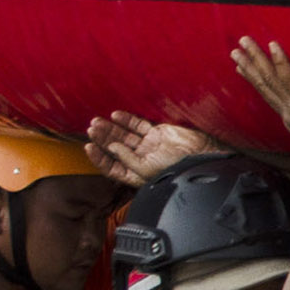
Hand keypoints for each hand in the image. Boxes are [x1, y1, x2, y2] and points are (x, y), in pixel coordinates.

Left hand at [87, 112, 222, 186]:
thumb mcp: (146, 169)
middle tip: (91, 129)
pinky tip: (115, 115)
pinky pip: (138, 125)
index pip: (112, 166)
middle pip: (116, 148)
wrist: (200, 156)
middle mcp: (140, 160)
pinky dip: (127, 120)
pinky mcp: (157, 133)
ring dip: (111, 128)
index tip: (89, 147)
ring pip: (125, 135)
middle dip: (102, 139)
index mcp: (136, 174)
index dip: (99, 158)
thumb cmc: (176, 168)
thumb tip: (111, 147)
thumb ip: (127, 158)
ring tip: (97, 121)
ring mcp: (149, 145)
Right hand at [231, 39, 289, 160]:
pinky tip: (272, 46)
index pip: (269, 94)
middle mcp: (288, 111)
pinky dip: (280, 62)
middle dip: (248, 66)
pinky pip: (289, 79)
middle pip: (264, 84)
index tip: (242, 68)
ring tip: (244, 43)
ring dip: (255, 59)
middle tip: (234, 50)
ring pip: (270, 79)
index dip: (255, 79)